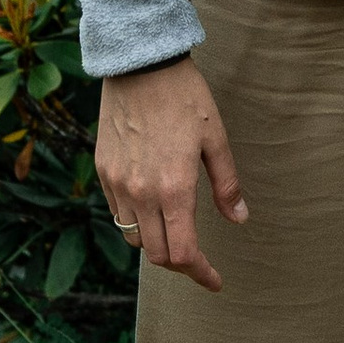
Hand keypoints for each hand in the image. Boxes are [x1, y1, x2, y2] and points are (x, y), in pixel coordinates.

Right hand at [96, 59, 248, 291]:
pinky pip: (118, 212)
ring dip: (156, 244)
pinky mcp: (104, 170)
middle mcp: (141, 193)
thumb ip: (227, 183)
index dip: (200, 274)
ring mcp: (118, 183)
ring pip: (134, 238)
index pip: (183, 254)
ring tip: (175, 232)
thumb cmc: (184, 96)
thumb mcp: (215, 137)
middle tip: (199, 259)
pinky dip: (136, 221)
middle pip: (157, 254)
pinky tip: (152, 208)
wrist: (140, 61)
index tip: (215, 280)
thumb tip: (239, 219)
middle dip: (181, 264)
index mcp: (174, 188)